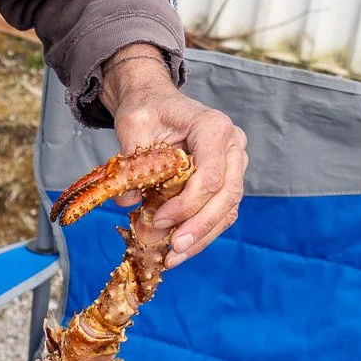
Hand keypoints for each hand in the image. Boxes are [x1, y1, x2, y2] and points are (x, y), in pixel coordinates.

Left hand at [101, 46, 247, 263]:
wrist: (156, 102)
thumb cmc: (148, 109)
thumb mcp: (133, 125)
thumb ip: (132, 161)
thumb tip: (126, 202)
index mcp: (214, 127)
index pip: (211, 174)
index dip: (187, 203)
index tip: (159, 219)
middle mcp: (232, 145)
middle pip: (226, 195)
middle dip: (199, 227)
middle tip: (173, 250)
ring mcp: (233, 164)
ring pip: (228, 209)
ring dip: (202, 237)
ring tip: (173, 258)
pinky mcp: (227, 181)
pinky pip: (221, 213)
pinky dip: (201, 233)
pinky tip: (179, 250)